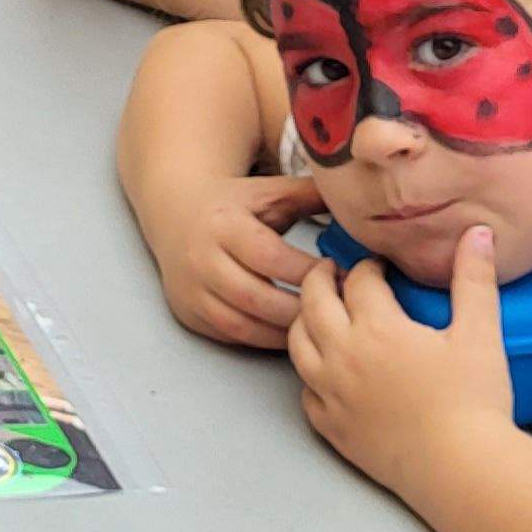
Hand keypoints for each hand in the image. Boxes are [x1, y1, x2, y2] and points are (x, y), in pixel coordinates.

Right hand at [143, 172, 322, 348]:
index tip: (338, 275)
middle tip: (334, 310)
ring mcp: (191, 291)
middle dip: (299, 308)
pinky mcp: (189, 313)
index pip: (269, 256)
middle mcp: (200, 259)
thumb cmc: (233, 205)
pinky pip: (230, 336)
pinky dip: (262, 339)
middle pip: (255, 297)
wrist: (176, 214)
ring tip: (315, 325)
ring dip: (282, 331)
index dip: (306, 272)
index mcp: (223, 224)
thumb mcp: (268, 192)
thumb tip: (355, 202)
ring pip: (241, 325)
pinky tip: (288, 333)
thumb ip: (308, 196)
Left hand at [288, 228, 520, 490]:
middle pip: (313, 302)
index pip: (358, 280)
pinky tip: (323, 371)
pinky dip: (309, 374)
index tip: (378, 265)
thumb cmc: (473, 402)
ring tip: (319, 313)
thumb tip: (478, 232)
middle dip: (321, 279)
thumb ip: (474, 279)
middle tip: (333, 271)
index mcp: (376, 327)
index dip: (368, 266)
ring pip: (297, 345)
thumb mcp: (480, 333)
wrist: (460, 469)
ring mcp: (331, 393)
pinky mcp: (332, 428)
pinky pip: (305, 393)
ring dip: (304, 321)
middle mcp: (342, 356)